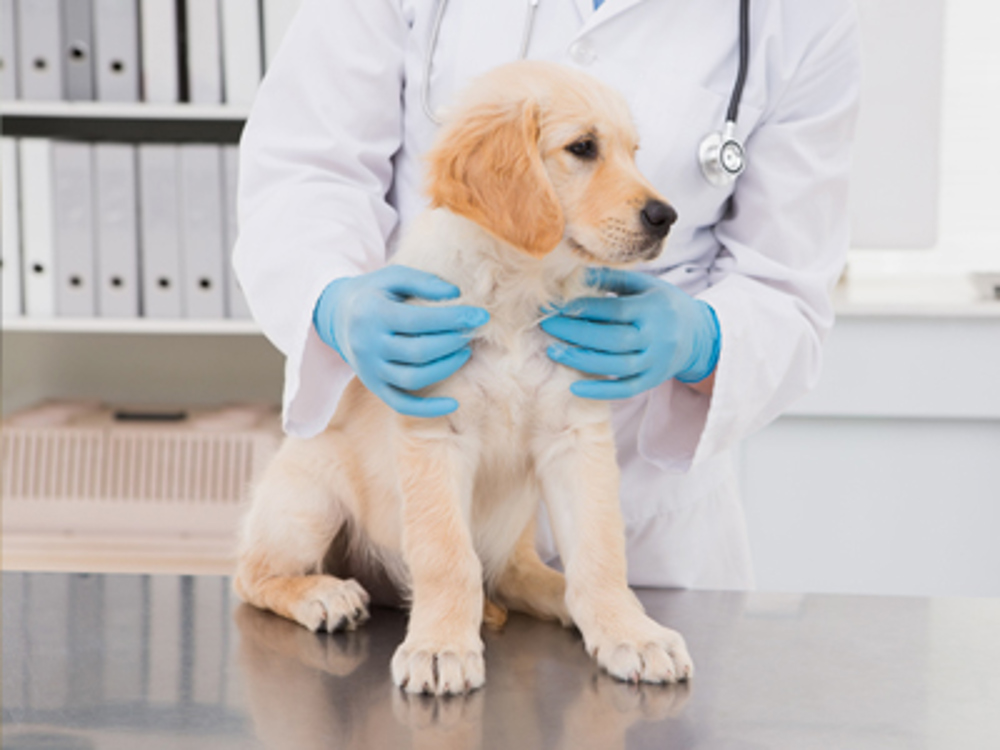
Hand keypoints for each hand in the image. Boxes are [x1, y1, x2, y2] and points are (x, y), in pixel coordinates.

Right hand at [313, 265, 488, 417]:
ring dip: (446, 368)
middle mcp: (368, 345)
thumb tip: (456, 294)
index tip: (481, 316)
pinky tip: (453, 404)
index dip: (454, 318)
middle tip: (472, 333)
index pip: (419, 320)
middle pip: (419, 351)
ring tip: (464, 352)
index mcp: (373, 314)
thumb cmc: (374, 293)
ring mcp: (370, 369)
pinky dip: (428, 409)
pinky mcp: (374, 386)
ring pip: (413, 378)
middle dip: (452, 342)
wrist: (337, 316)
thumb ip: (423, 282)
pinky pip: (402, 404)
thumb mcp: (392, 277)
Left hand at [540, 267, 719, 399]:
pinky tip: (575, 386)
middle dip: (576, 333)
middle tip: (547, 326)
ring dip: (582, 360)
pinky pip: (625, 389)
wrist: (699, 335)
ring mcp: (655, 362)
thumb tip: (575, 274)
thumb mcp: (644, 285)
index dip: (585, 308)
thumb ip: (612, 280)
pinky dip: (600, 391)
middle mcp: (656, 337)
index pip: (615, 310)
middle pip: (613, 338)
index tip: (556, 305)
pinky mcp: (651, 381)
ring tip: (554, 351)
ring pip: (617, 366)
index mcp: (654, 309)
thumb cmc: (663, 304)